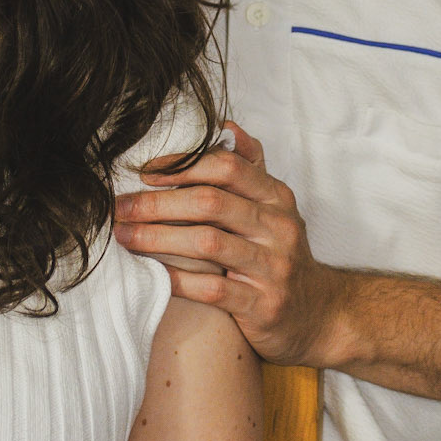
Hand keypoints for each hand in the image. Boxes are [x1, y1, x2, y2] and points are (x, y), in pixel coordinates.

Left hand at [114, 121, 330, 364]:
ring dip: (157, 238)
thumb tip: (227, 124)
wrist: (319, 315)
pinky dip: (177, 279)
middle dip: (158, 203)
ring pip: (207, 243)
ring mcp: (274, 267)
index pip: (226, 166)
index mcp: (277, 197)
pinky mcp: (263, 306)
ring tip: (125, 237)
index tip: (143, 173)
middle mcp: (279, 227)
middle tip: (121, 207)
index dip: (181, 166)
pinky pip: (212, 289)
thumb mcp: (274, 208)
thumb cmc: (280, 254)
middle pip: (210, 202)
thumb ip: (250, 168)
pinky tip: (153, 275)